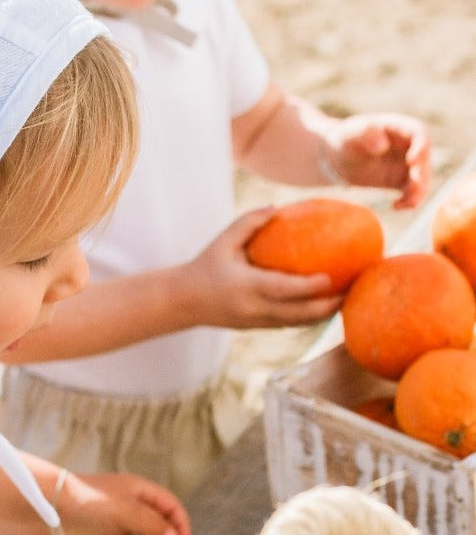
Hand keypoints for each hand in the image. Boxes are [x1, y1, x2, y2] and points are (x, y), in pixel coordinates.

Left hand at [57, 470, 191, 534]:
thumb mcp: (124, 511)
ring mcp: (120, 515)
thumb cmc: (89, 501)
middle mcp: (133, 501)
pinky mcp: (107, 528)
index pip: (171, 506)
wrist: (54, 504)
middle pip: (160, 524)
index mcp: (140, 490)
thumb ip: (150, 523)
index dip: (181, 526)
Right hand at [183, 208, 342, 327]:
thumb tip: (278, 207)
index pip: (283, 290)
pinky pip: (290, 324)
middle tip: (351, 291)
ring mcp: (257, 322)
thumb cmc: (204, 266)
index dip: (309, 287)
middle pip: (299, 314)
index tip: (331, 278)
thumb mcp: (223, 241)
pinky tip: (324, 305)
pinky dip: (309, 316)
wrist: (183, 301)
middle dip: (328, 306)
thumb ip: (248, 223)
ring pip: (298, 323)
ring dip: (323, 314)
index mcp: (245, 286)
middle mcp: (254, 308)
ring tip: (345, 298)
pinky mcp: (258, 327)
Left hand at [324, 113, 429, 208]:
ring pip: (423, 178)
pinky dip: (409, 201)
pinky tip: (396, 206)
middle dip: (422, 173)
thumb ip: (365, 134)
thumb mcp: (350, 134)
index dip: (420, 146)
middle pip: (425, 159)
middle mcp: (409, 146)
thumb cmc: (346, 139)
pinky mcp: (401, 181)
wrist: (339, 157)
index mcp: (400, 128)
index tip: (410, 161)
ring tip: (406, 202)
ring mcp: (408, 165)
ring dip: (419, 192)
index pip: (419, 133)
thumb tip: (382, 146)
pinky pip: (413, 192)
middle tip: (412, 186)